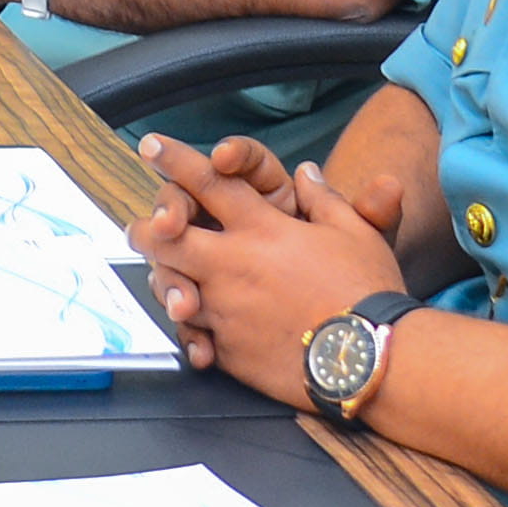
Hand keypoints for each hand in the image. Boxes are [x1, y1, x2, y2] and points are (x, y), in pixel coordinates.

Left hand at [132, 131, 409, 399]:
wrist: (368, 359)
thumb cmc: (367, 291)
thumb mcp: (356, 233)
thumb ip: (323, 200)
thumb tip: (307, 173)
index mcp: (262, 228)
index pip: (208, 183)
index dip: (175, 161)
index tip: (150, 147)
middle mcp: (232, 263)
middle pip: (167, 238)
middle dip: (147, 228)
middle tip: (139, 227)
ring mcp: (224, 308)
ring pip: (171, 287)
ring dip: (165, 281)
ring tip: (164, 281)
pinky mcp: (228, 349)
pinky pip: (195, 335)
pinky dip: (191, 332)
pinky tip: (191, 331)